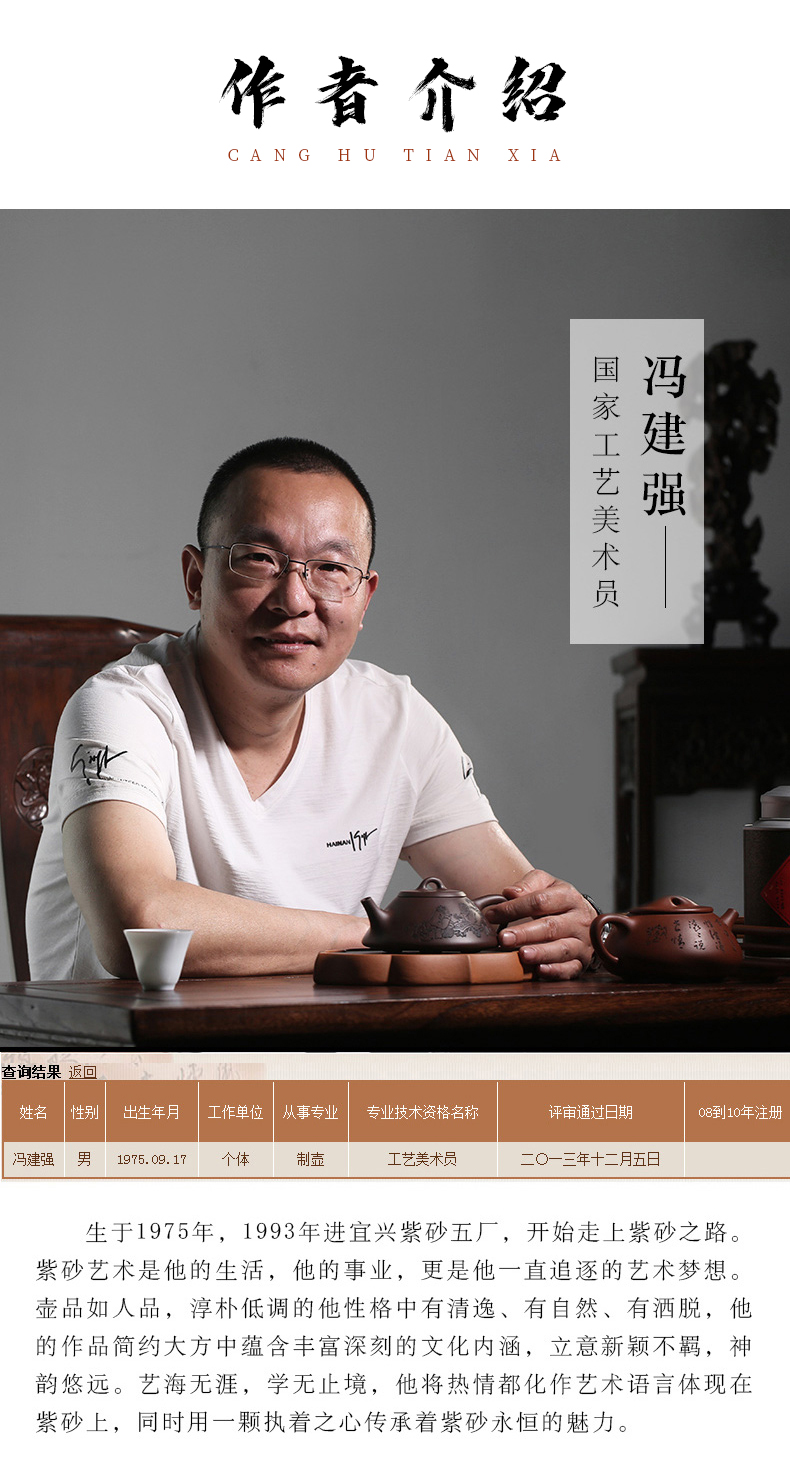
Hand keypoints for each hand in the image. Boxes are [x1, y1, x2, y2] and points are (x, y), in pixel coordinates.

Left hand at [482, 870, 596, 978]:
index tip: (492, 915)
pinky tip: (540, 970)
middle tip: (503, 938)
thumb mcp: (546, 884)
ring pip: (562, 949)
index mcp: (568, 896)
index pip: (540, 901)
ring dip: (540, 953)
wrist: (586, 919)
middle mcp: (578, 920)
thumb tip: (509, 893)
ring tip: (522, 954)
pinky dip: (555, 971)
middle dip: (525, 933)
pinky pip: (571, 968)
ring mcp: (582, 942)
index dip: (515, 908)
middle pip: (550, 926)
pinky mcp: (582, 961)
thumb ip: (528, 885)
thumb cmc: (559, 901)